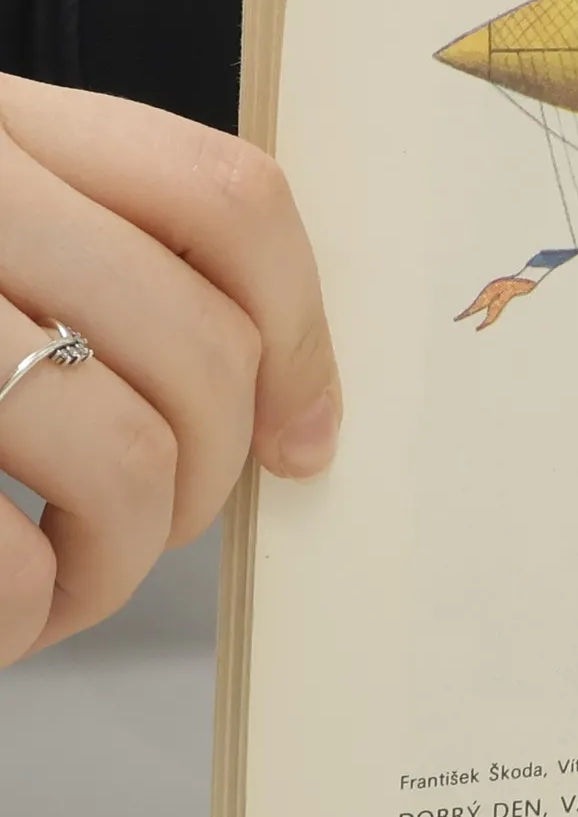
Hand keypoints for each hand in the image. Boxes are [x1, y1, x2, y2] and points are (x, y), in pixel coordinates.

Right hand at [0, 75, 338, 664]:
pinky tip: (1, 617)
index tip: (308, 436)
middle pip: (197, 353)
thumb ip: (89, 257)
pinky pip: (2, 554)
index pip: (227, 199)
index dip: (304, 336)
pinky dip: (24, 614)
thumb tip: (284, 409)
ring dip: (116, 564)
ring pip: (120, 459)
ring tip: (62, 586)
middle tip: (147, 528)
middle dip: (205, 479)